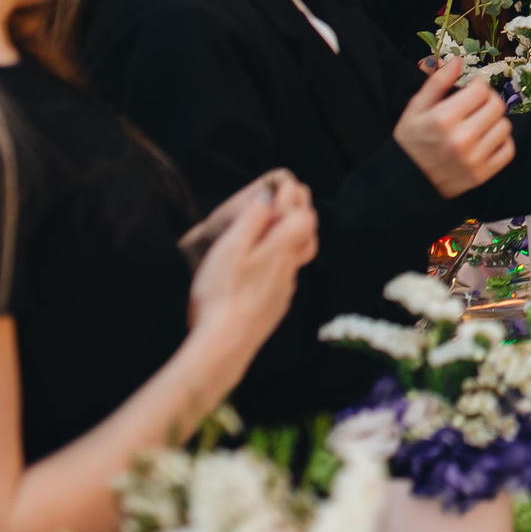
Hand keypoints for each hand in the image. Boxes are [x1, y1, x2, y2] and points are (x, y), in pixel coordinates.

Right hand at [186, 173, 317, 353]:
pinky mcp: (275, 307)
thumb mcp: (231, 247)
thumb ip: (253, 219)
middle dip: (298, 213)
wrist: (225, 344)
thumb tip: (269, 197)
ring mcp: (285, 289)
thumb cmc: (223, 291)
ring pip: (298, 256)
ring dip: (290, 238)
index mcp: (282, 246)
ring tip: (274, 232)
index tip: (280, 187)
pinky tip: (263, 268)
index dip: (294, 197)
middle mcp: (290, 266)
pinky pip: (285, 276)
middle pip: (307, 233)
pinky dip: (280, 263)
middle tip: (282, 203)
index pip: (303, 213)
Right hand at [394, 57, 515, 196]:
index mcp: (443, 119)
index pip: (481, 89)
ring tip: (478, 124)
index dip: (477, 85)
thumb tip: (457, 61)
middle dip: (487, 100)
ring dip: (494, 121)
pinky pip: (508, 150)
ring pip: (505, 126)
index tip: (470, 90)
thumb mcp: (416, 109)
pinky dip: (501, 142)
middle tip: (476, 105)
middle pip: (496, 105)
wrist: (407, 183)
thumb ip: (437, 82)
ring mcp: (474, 159)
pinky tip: (485, 140)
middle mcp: (461, 139)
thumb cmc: (411, 143)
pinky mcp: (482, 175)